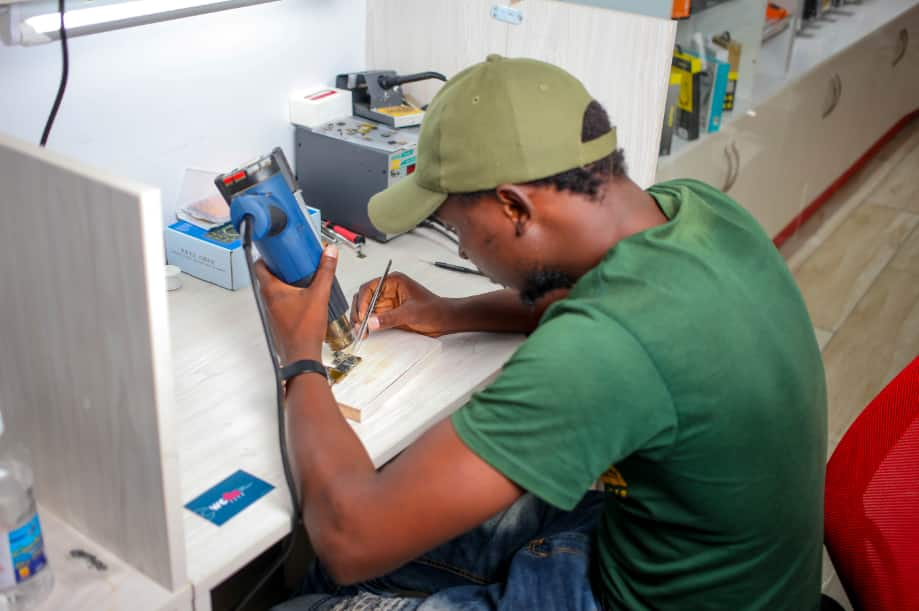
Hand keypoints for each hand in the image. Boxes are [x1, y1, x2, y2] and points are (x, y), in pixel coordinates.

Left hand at [254, 246, 338, 363]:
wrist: (302, 355)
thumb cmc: (304, 330)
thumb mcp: (319, 295)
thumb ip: (325, 271)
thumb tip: (329, 254)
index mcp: (271, 290)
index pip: (260, 265)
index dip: (268, 255)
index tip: (279, 250)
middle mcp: (267, 299)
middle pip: (268, 275)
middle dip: (281, 267)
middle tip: (295, 261)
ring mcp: (271, 310)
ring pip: (274, 289)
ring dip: (285, 281)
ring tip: (302, 277)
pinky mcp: (277, 318)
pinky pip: (279, 301)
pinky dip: (288, 294)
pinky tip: (304, 296)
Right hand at [351, 272, 451, 337]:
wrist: (445, 320)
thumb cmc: (435, 309)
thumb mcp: (412, 313)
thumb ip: (390, 317)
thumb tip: (371, 322)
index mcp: (393, 282)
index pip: (369, 287)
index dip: (363, 301)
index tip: (363, 315)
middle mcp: (387, 290)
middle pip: (363, 298)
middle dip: (358, 311)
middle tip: (358, 325)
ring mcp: (387, 303)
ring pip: (365, 309)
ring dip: (361, 320)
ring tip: (360, 332)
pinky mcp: (388, 314)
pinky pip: (372, 318)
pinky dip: (367, 325)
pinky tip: (365, 333)